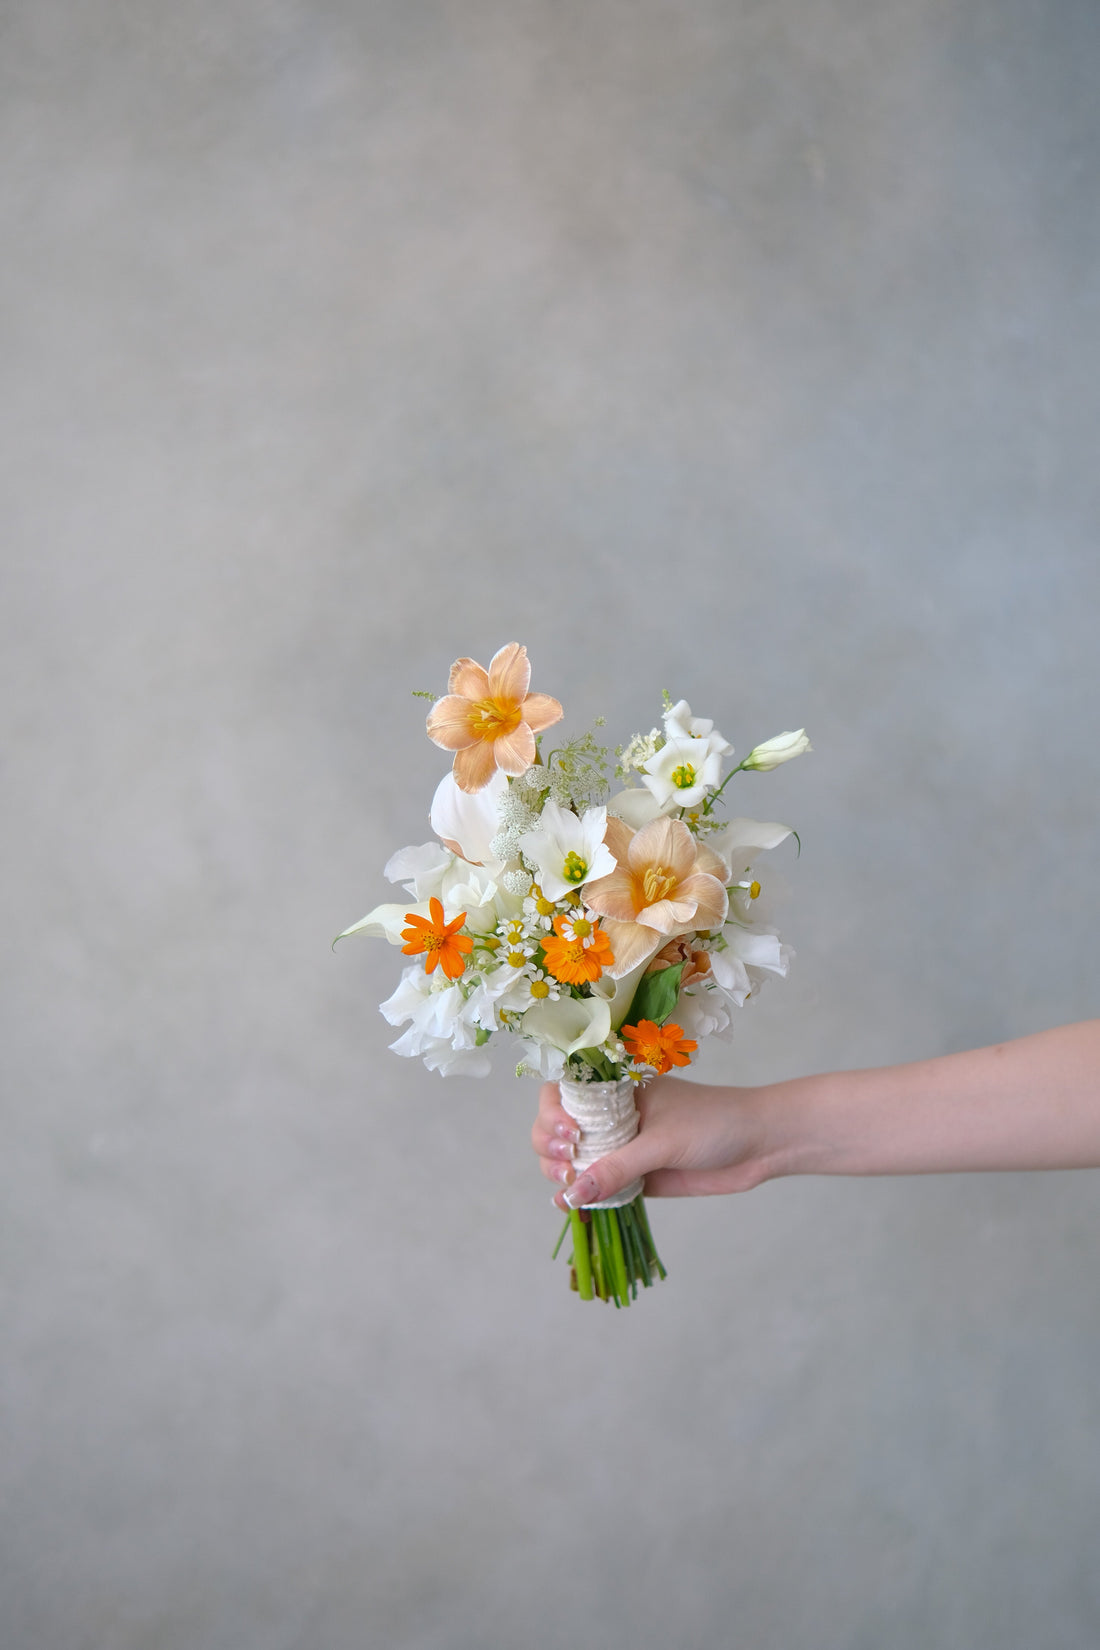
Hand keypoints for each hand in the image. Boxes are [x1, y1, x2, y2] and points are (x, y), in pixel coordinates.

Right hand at [532, 1076, 769, 1208]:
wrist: (758, 1145)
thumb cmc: (713, 1123)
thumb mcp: (662, 1141)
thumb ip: (616, 1167)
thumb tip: (571, 1194)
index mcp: (615, 1091)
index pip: (562, 1095)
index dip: (553, 1114)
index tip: (570, 1135)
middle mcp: (612, 1117)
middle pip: (557, 1130)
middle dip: (551, 1147)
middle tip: (569, 1163)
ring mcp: (622, 1148)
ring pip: (573, 1160)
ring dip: (560, 1174)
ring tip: (567, 1190)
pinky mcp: (635, 1177)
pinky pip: (598, 1186)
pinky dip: (581, 1197)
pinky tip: (569, 1207)